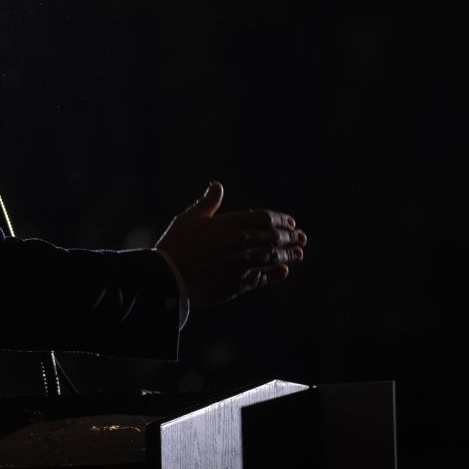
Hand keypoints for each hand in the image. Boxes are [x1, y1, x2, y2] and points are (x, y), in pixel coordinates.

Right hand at [155, 181, 305, 307]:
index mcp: (230, 224)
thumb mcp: (190, 218)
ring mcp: (242, 264)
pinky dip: (276, 274)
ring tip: (299, 253)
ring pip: (273, 258)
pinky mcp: (239, 283)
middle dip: (290, 237)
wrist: (166, 276)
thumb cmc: (176, 245)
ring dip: (289, 255)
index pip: (265, 217)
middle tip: (301, 237)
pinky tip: (284, 272)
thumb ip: (208, 202)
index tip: (290, 222)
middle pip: (274, 237)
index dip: (281, 219)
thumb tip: (217, 185)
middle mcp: (240, 242)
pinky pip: (264, 278)